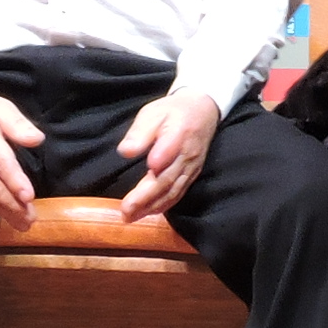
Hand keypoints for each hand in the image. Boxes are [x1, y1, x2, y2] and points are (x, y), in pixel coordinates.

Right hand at [0, 83, 44, 225]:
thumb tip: (37, 139)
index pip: (2, 164)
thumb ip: (18, 124)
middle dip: (12, 206)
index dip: (15, 183)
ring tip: (20, 223)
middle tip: (29, 221)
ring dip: (2, 211)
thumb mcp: (0, 105)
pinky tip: (1, 214)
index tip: (29, 197)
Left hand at [115, 90, 220, 223]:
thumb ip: (140, 132)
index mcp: (177, 136)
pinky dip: (164, 205)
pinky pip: (179, 193)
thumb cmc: (172, 111)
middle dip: (145, 199)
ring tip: (132, 217)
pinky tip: (150, 212)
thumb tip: (126, 151)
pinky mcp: (192, 174)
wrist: (202, 110)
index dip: (155, 170)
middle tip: (125, 211)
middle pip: (166, 181)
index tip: (139, 181)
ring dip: (152, 207)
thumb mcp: (153, 112)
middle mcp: (186, 156)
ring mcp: (191, 168)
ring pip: (172, 191)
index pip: (166, 156)